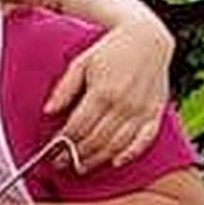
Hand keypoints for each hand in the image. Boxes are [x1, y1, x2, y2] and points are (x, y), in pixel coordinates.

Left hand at [43, 22, 169, 170]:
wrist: (148, 38)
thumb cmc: (112, 50)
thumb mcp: (80, 63)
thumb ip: (64, 89)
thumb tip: (48, 111)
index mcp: (103, 92)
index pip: (77, 128)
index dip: (62, 143)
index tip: (52, 152)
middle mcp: (124, 104)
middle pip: (95, 140)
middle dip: (76, 155)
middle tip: (62, 163)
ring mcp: (142, 110)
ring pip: (117, 145)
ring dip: (97, 159)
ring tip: (82, 166)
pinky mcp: (155, 112)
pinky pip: (145, 140)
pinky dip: (130, 153)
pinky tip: (116, 161)